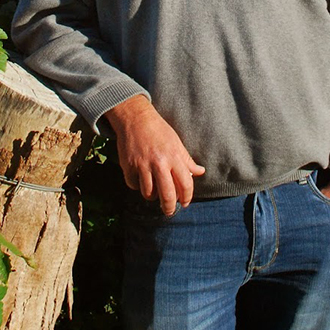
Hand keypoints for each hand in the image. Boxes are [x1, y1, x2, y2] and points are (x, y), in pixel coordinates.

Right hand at [107, 95, 205, 214]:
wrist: (136, 118)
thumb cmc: (159, 131)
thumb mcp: (176, 143)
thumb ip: (187, 160)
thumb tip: (200, 172)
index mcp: (174, 157)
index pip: (185, 184)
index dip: (187, 197)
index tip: (185, 203)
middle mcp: (159, 163)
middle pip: (167, 195)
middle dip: (169, 208)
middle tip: (168, 211)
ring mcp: (142, 165)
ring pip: (148, 194)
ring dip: (152, 196)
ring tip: (154, 191)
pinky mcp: (128, 166)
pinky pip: (134, 185)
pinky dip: (137, 185)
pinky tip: (140, 179)